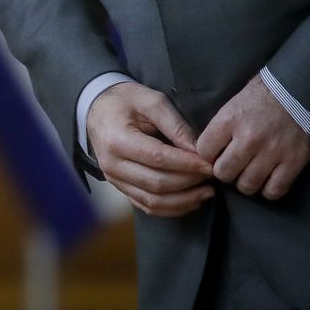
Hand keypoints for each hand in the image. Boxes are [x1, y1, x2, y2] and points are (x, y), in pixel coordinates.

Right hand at [85, 81, 213, 216]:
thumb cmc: (125, 101)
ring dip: (184, 200)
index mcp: (117, 139)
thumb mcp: (151, 101)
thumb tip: (198, 151)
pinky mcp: (120, 188)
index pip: (158, 158)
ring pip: (154, 201)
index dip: (188, 164)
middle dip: (190, 182)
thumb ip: (175, 124)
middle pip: (157, 183)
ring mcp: (114, 179)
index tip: (211, 165)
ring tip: (207, 192)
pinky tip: (191, 200)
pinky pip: (147, 206)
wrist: (97, 109)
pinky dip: (172, 208)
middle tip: (213, 176)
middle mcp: (112, 164)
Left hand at [197, 75, 309, 199]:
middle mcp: (248, 139)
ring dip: (246, 182)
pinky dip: (269, 190)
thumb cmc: (263, 94)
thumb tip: (206, 148)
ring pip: (247, 185)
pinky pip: (274, 190)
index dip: (207, 155)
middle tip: (232, 166)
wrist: (300, 90)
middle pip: (223, 173)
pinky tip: (267, 181)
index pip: (204, 151)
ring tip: (249, 174)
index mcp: (229, 120)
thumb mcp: (233, 103)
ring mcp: (271, 153)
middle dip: (225, 172)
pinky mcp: (293, 163)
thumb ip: (220, 127)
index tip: (214, 154)